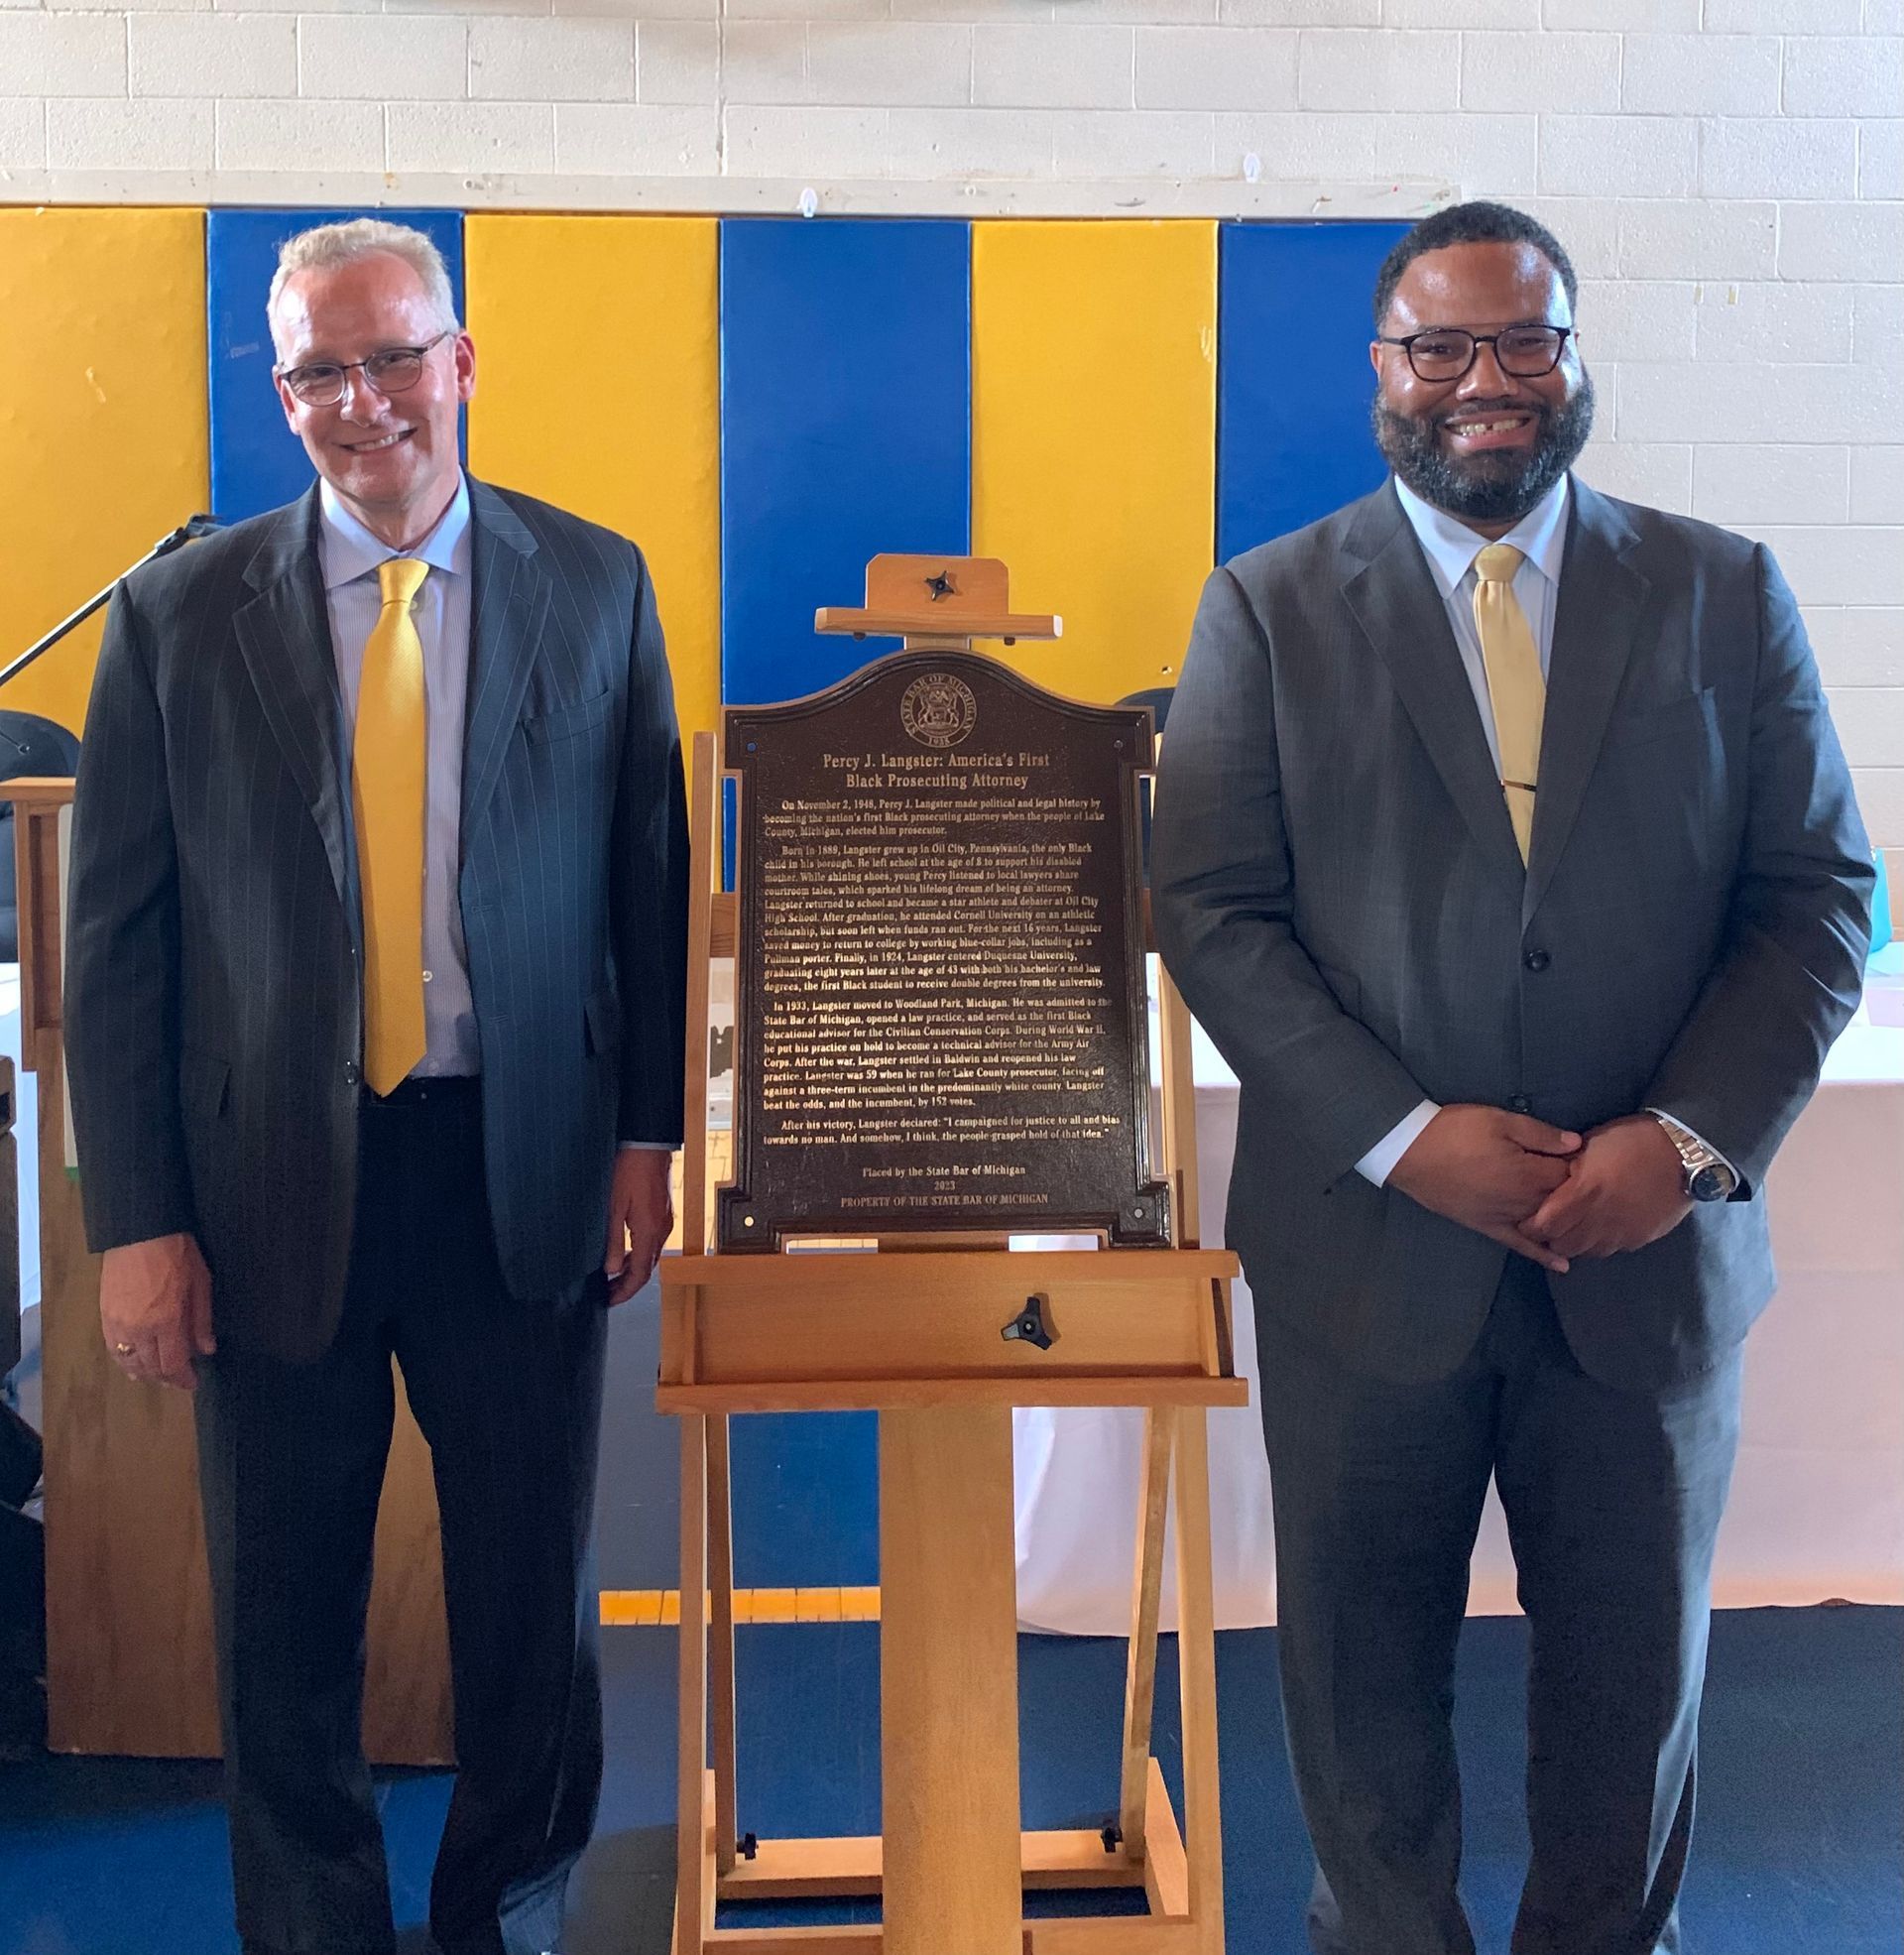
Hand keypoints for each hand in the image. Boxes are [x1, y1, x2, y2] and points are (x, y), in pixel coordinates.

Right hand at [99, 1233, 214, 1390]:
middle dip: (166, 1378)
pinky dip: (123, 1361)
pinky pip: (113, 1348)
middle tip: (178, 1381)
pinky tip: (132, 1365)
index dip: (183, 1379)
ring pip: (130, 1361)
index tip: (192, 1385)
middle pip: (151, 1367)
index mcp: (166, 1322)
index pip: (173, 1364)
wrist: (139, 1232)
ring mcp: (118, 1324)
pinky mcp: (105, 1316)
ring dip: (145, 1373)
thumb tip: (206, 1350)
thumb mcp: (200, 1284)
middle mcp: (139, 1330)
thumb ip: (202, 1321)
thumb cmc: (178, 1253)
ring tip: (157, 1376)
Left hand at [604, 1149, 673, 1304]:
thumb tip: (611, 1269)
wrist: (648, 1143)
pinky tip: (625, 1251)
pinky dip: (639, 1253)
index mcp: (649, 1232)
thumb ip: (613, 1241)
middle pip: (648, 1267)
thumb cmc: (629, 1170)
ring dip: (634, 1268)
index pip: (640, 1274)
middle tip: (607, 1292)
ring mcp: (665, 1221)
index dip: (625, 1291)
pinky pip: (653, 1241)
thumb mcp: (613, 1207)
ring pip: (651, 1255)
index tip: (609, 1300)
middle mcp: (662, 1230)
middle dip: (628, 1283)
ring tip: (613, 1275)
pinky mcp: (663, 1212)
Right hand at [1389, 1105, 1582, 1274]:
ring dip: (1564, 1221)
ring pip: (1546, 1224)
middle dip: (1574, 1192)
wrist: (1411, 1151)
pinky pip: (1520, 1245)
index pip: (1570, 1174)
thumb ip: (1540, 1133)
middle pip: (1562, 1201)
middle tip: (1578, 1181)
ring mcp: (1506, 1218)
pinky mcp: (1487, 1227)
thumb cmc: (1456, 1131)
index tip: (1578, 1155)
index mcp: (1529, 1173)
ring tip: (1580, 1217)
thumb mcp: (1499, 1120)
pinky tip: (1562, 1266)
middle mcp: (1523, 1201)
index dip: (1576, 1163)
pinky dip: (1542, 1256)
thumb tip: (1577, 1143)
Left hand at [1522, 1114, 1692, 1260]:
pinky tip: (1601, 1228)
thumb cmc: (1631, 1140)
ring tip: (1574, 1228)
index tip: (1525, 1219)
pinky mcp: (1641, 1238)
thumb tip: (1547, 1181)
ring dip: (1576, 1242)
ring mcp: (1622, 1232)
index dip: (1530, 1226)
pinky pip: (1612, 1249)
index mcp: (1583, 1193)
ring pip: (1587, 1252)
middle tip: (1548, 1226)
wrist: (1682, 1152)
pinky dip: (1601, 1242)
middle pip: (1562, 1245)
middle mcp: (1600, 1219)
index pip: (1544, 1225)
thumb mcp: (1588, 1146)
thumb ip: (1565, 1168)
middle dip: (1550, 1238)